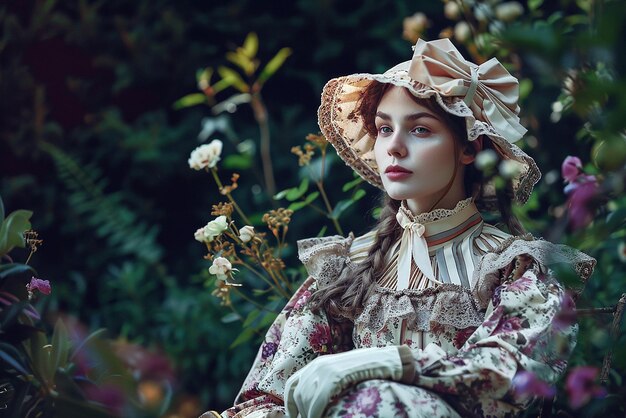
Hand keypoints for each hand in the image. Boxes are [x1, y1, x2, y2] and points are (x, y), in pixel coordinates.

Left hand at [284, 346, 412, 417]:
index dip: (289, 404)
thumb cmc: (365, 371)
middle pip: (298, 394)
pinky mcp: (335, 376)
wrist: (384, 361)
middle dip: (301, 412)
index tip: (294, 416)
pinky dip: (316, 413)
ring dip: (309, 414)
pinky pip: (318, 400)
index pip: (291, 384)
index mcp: (316, 364)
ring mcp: (325, 370)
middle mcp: (317, 365)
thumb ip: (325, 383)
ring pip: (306, 399)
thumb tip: (315, 400)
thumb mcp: (339, 374)